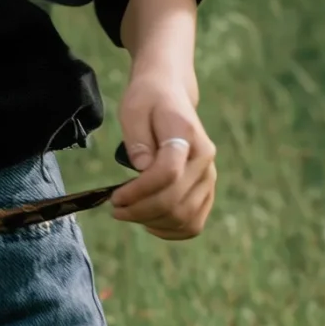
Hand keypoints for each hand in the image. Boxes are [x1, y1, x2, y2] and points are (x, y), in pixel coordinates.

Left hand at [110, 81, 216, 239]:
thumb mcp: (133, 110)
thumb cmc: (147, 102)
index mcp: (187, 135)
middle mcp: (205, 159)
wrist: (170, 95)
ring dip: (152, 222)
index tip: (115, 197)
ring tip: (128, 214)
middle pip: (175, 200)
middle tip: (115, 209)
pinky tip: (149, 224)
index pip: (167, 174)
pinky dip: (171, 230)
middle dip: (140, 211)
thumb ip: (137, 139)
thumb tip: (141, 168)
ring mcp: (209, 177)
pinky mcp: (206, 190)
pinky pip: (194, 223)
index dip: (139, 192)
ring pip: (185, 217)